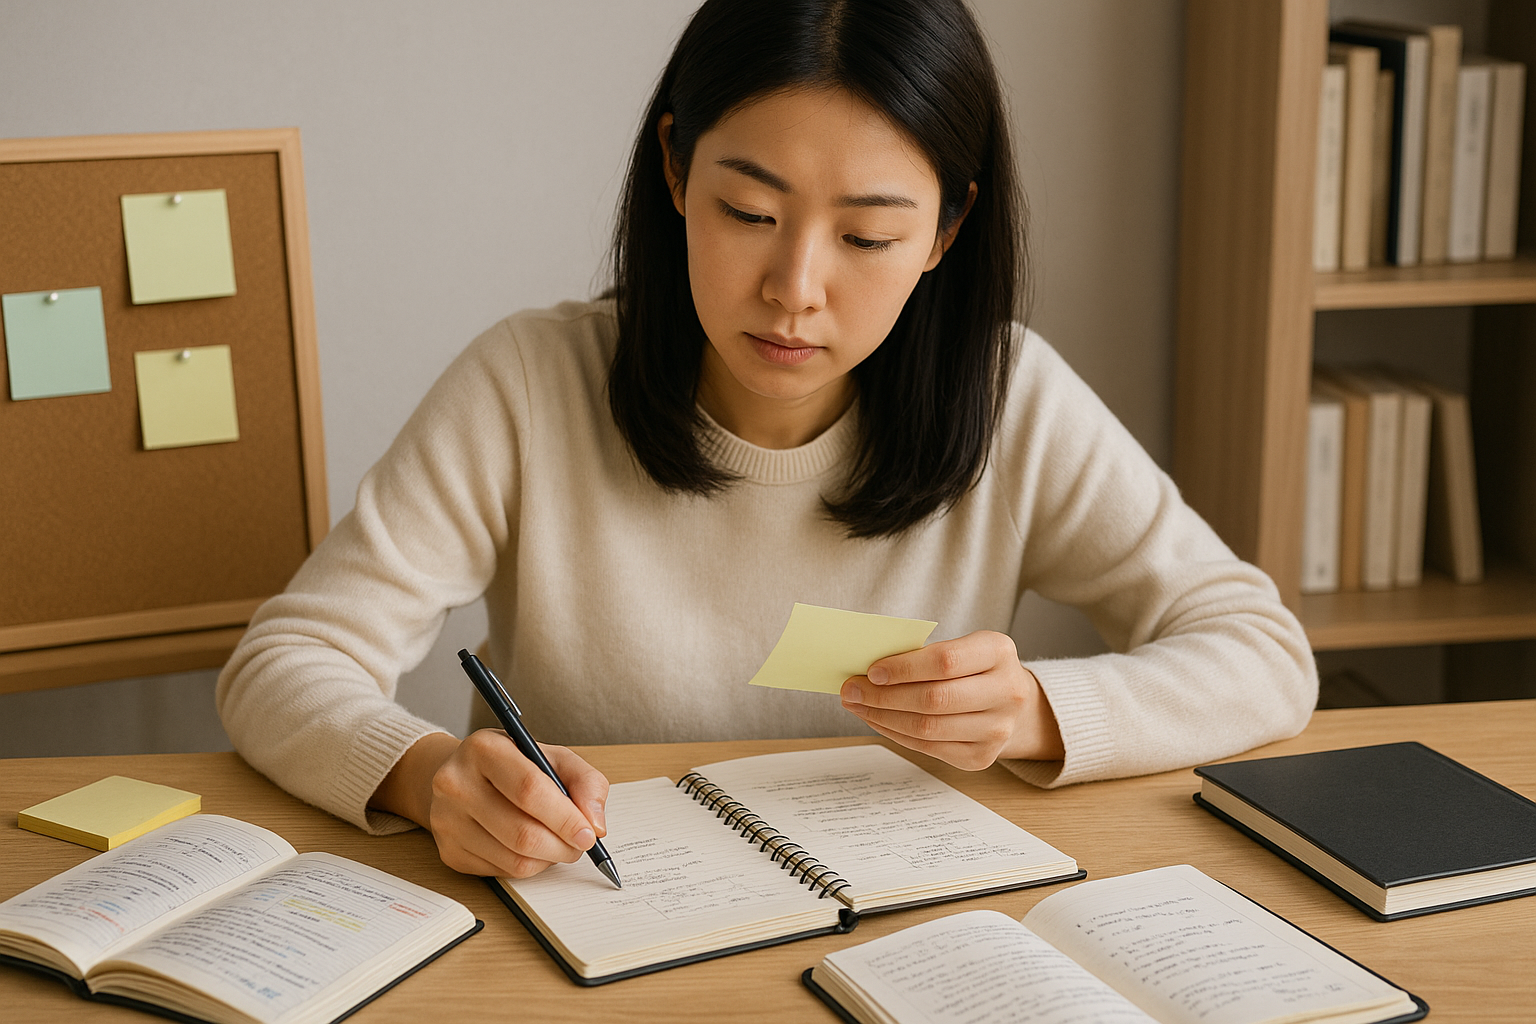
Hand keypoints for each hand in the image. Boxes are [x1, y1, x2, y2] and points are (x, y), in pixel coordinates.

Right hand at [372, 730, 609, 877]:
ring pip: (514, 859)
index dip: (565, 818)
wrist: (462, 776)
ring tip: (559, 844)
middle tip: (581, 844)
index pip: (529, 791)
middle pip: (522, 832)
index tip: (589, 834)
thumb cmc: (514, 764)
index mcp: (484, 749)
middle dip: (563, 845)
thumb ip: (584, 781)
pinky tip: (532, 849)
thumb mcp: (552, 756)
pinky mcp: (449, 851)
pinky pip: (502, 872)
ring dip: (549, 859)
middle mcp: (456, 784)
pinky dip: (529, 866)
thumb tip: (595, 824)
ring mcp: (447, 821)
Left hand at [839, 630, 1063, 769]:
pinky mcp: (982, 756)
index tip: (871, 671)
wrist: (1010, 698)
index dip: (903, 668)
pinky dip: (895, 733)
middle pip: (934, 699)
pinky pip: (928, 748)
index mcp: (998, 652)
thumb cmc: (973, 666)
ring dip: (883, 716)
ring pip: (928, 728)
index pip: (945, 661)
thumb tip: (867, 670)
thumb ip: (922, 654)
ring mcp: (997, 729)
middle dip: (884, 695)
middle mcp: (1006, 692)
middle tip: (851, 689)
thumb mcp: (960, 646)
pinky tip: (878, 720)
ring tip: (858, 704)